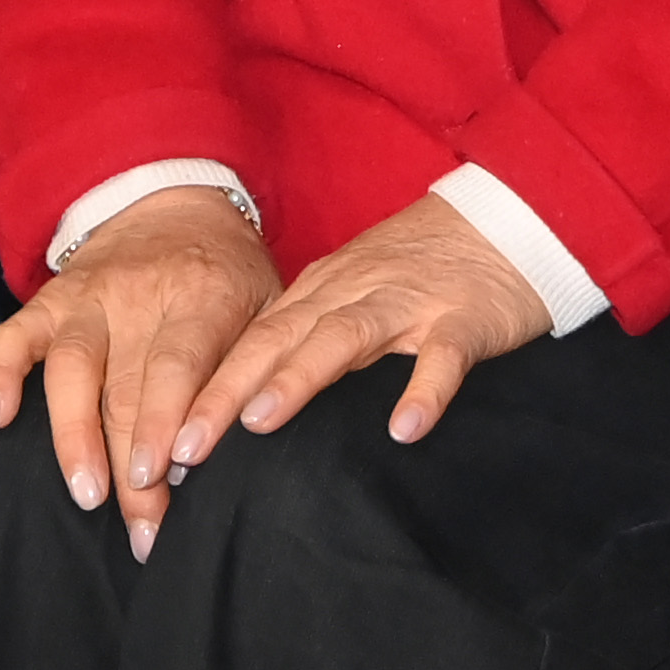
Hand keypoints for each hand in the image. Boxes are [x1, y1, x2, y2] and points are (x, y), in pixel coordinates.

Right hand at [0, 186, 276, 557]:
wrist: (174, 203)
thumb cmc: (227, 275)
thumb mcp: (265, 304)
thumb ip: (254, 366)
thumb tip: (249, 441)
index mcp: (202, 294)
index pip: (179, 363)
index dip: (168, 421)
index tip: (166, 478)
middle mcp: (139, 294)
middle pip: (128, 387)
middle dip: (132, 466)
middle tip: (143, 531)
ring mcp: (88, 297)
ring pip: (71, 368)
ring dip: (74, 435)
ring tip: (87, 493)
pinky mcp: (50, 300)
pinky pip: (14, 335)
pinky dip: (1, 375)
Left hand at [178, 191, 553, 472]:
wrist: (508, 221)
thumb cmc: (424, 269)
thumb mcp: (354, 293)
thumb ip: (309, 337)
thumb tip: (245, 405)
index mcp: (323, 290)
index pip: (250, 339)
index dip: (204, 387)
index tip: (161, 440)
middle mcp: (354, 292)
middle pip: (279, 339)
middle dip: (227, 392)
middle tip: (183, 448)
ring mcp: (409, 303)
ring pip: (344, 337)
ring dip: (300, 377)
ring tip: (260, 422)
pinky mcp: (466, 320)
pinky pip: (442, 358)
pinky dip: (423, 390)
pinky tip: (404, 429)